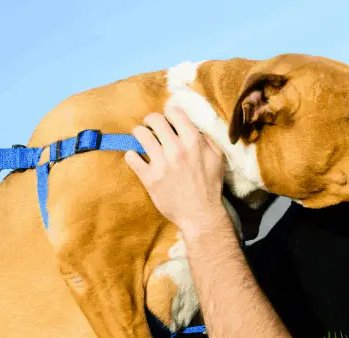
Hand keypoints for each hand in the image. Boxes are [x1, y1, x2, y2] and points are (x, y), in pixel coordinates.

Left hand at [124, 107, 227, 236]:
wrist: (200, 214)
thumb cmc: (210, 186)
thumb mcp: (217, 159)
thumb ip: (206, 139)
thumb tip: (194, 125)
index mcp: (194, 142)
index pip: (174, 112)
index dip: (169, 114)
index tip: (168, 121)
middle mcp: (176, 149)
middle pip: (154, 119)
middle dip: (151, 122)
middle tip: (152, 129)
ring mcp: (161, 164)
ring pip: (140, 134)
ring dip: (139, 135)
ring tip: (143, 140)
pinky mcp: (150, 178)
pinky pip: (131, 157)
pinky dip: (132, 156)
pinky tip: (137, 159)